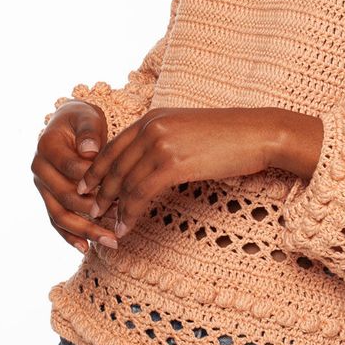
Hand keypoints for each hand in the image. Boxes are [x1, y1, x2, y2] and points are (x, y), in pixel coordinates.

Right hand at [31, 101, 120, 253]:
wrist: (70, 125)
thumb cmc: (83, 121)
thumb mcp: (87, 118)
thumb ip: (89, 132)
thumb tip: (90, 151)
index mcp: (47, 147)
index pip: (72, 168)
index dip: (95, 180)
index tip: (120, 190)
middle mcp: (40, 169)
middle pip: (65, 197)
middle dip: (93, 212)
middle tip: (119, 220)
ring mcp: (43, 186)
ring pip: (60, 215)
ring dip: (85, 230)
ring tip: (110, 241)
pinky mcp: (49, 198)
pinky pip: (57, 221)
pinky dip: (70, 236)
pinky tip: (87, 248)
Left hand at [77, 107, 273, 239]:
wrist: (257, 133)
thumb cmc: (230, 135)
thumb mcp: (188, 129)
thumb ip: (164, 139)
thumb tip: (149, 162)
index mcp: (153, 117)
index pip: (113, 146)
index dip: (97, 170)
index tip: (87, 187)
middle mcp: (152, 127)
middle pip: (114, 165)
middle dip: (99, 192)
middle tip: (90, 213)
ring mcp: (161, 145)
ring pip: (125, 182)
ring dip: (113, 208)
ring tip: (108, 226)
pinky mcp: (172, 164)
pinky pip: (141, 194)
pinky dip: (130, 213)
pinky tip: (126, 227)